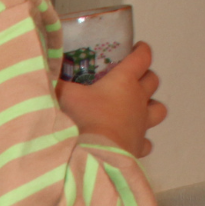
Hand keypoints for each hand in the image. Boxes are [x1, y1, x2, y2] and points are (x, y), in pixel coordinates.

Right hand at [57, 42, 167, 157]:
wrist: (96, 156)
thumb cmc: (84, 119)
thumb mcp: (65, 96)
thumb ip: (58, 84)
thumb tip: (46, 74)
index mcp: (124, 80)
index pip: (142, 57)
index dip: (142, 50)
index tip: (137, 49)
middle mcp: (138, 99)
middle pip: (153, 80)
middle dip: (145, 76)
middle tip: (133, 79)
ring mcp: (142, 123)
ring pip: (159, 109)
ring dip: (152, 106)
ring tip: (139, 109)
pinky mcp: (140, 145)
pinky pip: (148, 140)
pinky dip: (142, 138)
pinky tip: (131, 138)